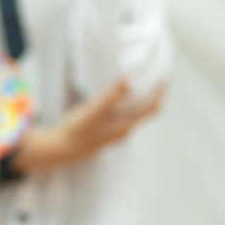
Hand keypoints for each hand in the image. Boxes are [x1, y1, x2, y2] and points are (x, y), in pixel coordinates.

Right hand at [10, 77, 163, 173]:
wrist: (60, 149)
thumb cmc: (76, 131)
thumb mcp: (93, 111)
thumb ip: (111, 96)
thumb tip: (130, 79)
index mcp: (126, 126)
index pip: (152, 109)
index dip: (160, 93)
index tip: (164, 77)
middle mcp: (124, 130)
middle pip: (146, 111)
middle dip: (152, 93)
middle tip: (154, 75)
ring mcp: (115, 131)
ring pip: (134, 113)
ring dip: (140, 98)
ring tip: (139, 80)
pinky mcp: (106, 130)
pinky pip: (123, 114)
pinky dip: (127, 102)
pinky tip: (119, 94)